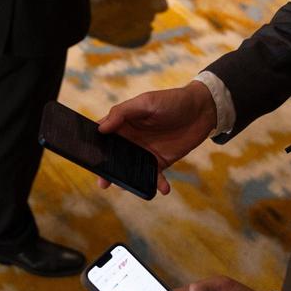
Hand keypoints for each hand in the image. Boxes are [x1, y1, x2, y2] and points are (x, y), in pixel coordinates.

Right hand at [96, 80, 217, 194]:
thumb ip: (122, 113)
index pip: (103, 137)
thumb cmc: (171, 101)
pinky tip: (162, 189)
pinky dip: (157, 184)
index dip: (94, 147)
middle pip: (114, 158)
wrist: (202, 110)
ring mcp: (145, 152)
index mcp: (123, 124)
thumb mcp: (145, 102)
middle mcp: (131, 140)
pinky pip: (155, 176)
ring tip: (129, 187)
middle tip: (103, 182)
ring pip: (131, 170)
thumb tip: (101, 128)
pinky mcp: (161, 162)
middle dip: (107, 171)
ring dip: (129, 181)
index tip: (88, 159)